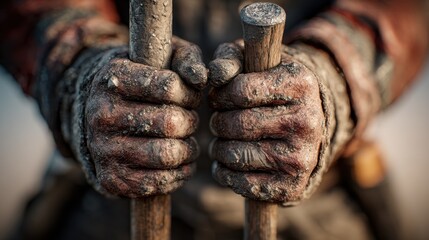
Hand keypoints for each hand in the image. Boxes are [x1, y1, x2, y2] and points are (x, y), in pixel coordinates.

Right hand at [77, 37, 206, 197]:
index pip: (169, 86)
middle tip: (188, 120)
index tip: (188, 96)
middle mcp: (101, 115)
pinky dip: (179, 173)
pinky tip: (179, 160)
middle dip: (190, 122)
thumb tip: (202, 78)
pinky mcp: (111, 178)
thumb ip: (186, 60)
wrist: (98, 115)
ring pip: (167, 155)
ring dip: (188, 149)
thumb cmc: (140, 82)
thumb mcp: (160, 57)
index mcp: (113, 79)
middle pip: (170, 123)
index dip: (189, 93)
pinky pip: (158, 182)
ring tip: (186, 140)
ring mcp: (103, 149)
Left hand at [208, 42, 325, 202]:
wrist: (306, 125)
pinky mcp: (291, 186)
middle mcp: (307, 122)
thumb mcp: (255, 62)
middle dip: (217, 123)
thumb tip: (214, 74)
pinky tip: (229, 161)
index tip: (218, 99)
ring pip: (234, 155)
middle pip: (236, 125)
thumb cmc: (271, 88)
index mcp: (300, 85)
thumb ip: (230, 58)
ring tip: (224, 140)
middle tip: (219, 122)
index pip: (240, 91)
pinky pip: (240, 184)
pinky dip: (224, 173)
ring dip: (218, 148)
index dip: (219, 96)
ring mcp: (302, 157)